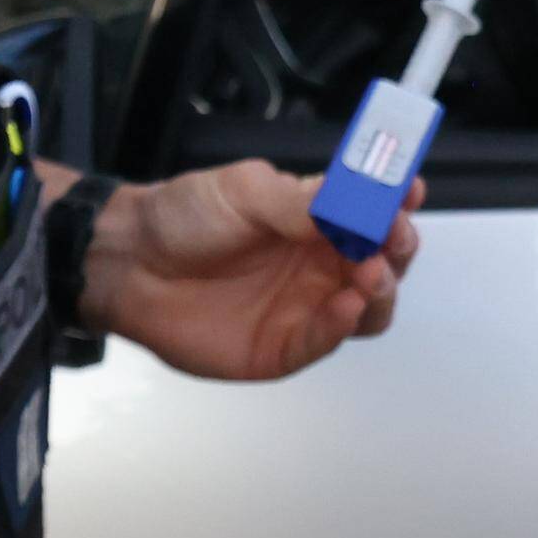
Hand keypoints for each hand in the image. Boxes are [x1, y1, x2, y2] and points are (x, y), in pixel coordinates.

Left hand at [74, 162, 408, 381]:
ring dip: (381, 290)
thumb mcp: (244, 190)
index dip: (398, 202)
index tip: (407, 191)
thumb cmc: (181, 219)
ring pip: (371, 307)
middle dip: (399, 247)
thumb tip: (352, 199)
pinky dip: (344, 325)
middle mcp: (319, 263)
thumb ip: (301, 200)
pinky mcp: (284, 347)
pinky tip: (345, 306)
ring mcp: (305, 306)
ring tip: (369, 273)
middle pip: (387, 262)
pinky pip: (327, 341)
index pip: (376, 212)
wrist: (130, 263)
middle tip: (390, 236)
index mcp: (317, 218)